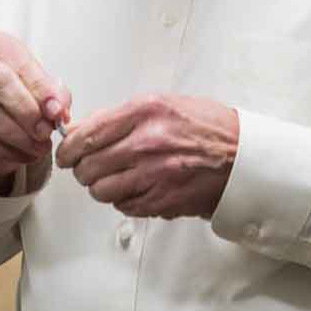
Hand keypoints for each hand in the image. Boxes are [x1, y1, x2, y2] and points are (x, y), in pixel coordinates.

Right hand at [0, 31, 71, 195]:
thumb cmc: (14, 93)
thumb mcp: (39, 87)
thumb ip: (53, 95)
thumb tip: (57, 111)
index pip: (19, 64)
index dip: (41, 90)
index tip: (57, 112)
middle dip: (26, 113)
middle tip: (44, 133)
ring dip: (15, 137)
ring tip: (35, 149)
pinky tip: (15, 156)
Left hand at [55, 94, 238, 219]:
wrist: (243, 156)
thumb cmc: (208, 127)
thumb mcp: (164, 105)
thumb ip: (122, 116)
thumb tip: (83, 129)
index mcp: (145, 112)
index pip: (86, 134)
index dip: (69, 148)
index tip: (66, 153)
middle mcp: (147, 142)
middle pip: (87, 166)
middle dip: (83, 169)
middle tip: (90, 167)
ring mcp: (153, 174)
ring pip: (100, 190)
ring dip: (102, 187)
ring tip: (115, 179)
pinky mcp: (161, 200)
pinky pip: (123, 206)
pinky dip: (124, 200)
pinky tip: (137, 188)